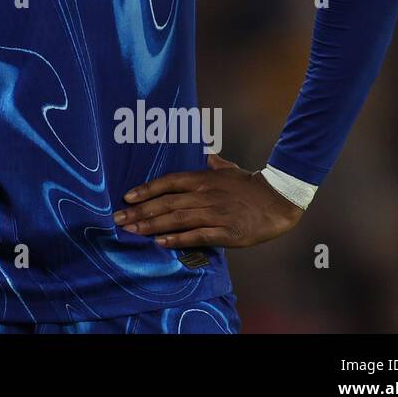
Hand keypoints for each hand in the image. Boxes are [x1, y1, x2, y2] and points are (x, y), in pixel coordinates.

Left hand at [112, 153, 303, 248]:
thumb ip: (214, 163)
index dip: (146, 190)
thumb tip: (207, 154)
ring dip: (151, 225)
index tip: (126, 198)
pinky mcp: (227, 232)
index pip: (168, 182)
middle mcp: (204, 195)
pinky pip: (198, 235)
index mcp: (202, 179)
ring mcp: (215, 213)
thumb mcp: (229, 170)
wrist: (279, 200)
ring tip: (131, 231)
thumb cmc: (251, 185)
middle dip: (139, 211)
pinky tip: (161, 243)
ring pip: (177, 219)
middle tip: (117, 219)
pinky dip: (178, 239)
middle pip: (166, 203)